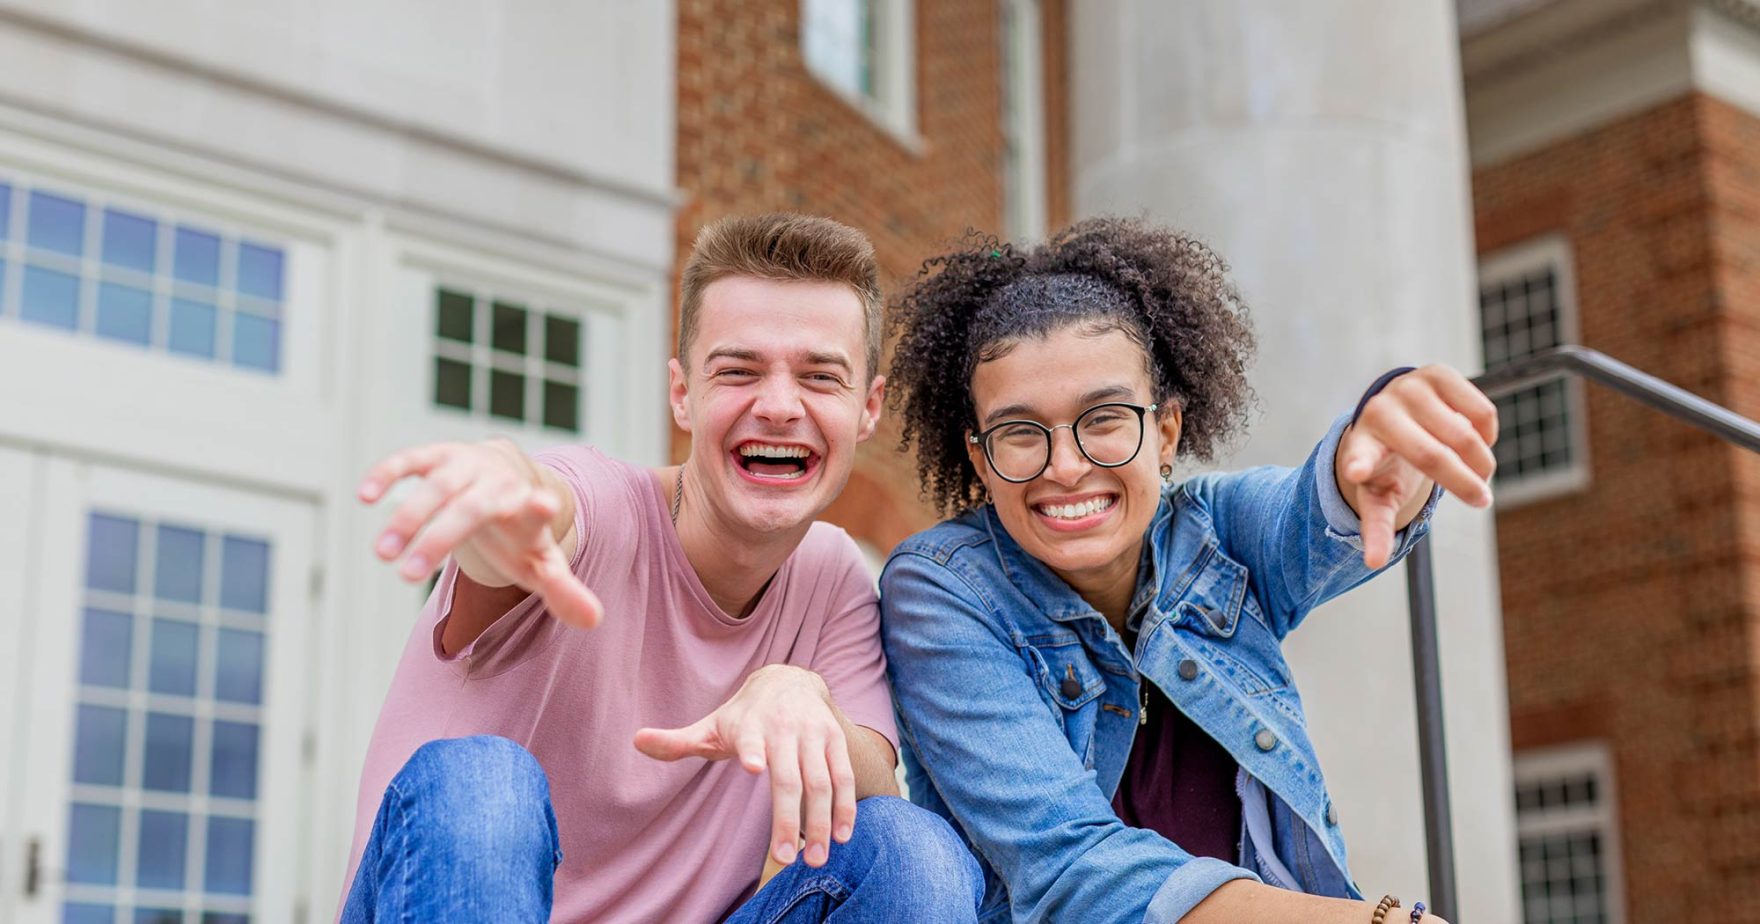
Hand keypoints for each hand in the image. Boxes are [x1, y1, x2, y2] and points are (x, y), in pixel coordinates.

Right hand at [358, 438, 602, 628]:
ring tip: (381, 554)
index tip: (544, 505)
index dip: (539, 508)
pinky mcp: (437, 455)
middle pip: (470, 508)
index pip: (537, 508)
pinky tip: (365, 496)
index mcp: (528, 507)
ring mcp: (467, 465)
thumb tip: (595, 621)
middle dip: (439, 539)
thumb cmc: (522, 530)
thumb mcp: (542, 562)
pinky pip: (411, 460)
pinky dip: (389, 473)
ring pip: (437, 487)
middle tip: (407, 575)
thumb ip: (563, 591)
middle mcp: (498, 482)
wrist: (508, 476)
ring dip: (407, 518)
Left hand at [632, 665, 856, 868]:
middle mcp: (786, 728)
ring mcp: (814, 734)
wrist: (790, 680)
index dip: (751, 751)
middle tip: (784, 859)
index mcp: (751, 725)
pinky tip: (843, 837)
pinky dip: (846, 807)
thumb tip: (636, 741)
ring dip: (823, 821)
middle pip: (789, 777)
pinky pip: (844, 776)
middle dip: (788, 818)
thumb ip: (678, 741)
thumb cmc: (744, 715)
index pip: (751, 738)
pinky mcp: (835, 741)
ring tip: (815, 858)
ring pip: (822, 781)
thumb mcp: (711, 725)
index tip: (751, 767)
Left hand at [1338, 365, 1497, 568]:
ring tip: (1479, 474)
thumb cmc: (1387, 462)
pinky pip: (1481, 412)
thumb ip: (1376, 527)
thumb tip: (1373, 564)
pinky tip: (1476, 440)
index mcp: (1362, 443)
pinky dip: (1487, 433)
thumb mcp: (1379, 494)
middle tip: (1482, 500)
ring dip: (1481, 461)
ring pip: (1463, 434)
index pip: (1358, 455)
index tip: (1355, 473)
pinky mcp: (1439, 373)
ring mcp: (1410, 387)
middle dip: (1463, 484)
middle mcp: (1382, 409)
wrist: (1394, 413)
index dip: (1359, 463)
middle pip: (1432, 456)